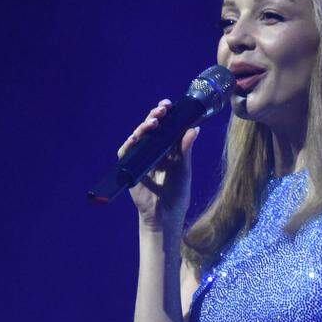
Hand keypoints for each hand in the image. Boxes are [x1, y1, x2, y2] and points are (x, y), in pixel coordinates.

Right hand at [117, 99, 200, 228]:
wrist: (166, 216)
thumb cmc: (177, 194)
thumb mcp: (184, 169)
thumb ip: (186, 149)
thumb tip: (194, 128)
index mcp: (168, 150)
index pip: (165, 127)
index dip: (166, 115)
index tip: (170, 105)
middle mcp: (153, 151)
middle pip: (151, 128)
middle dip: (155, 116)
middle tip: (162, 110)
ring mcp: (141, 158)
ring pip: (138, 137)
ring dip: (143, 127)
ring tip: (153, 122)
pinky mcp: (130, 168)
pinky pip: (126, 152)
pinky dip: (130, 144)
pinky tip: (136, 137)